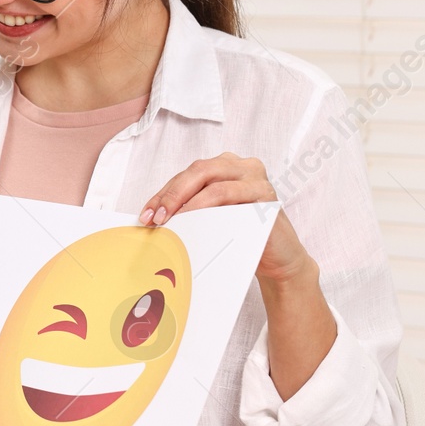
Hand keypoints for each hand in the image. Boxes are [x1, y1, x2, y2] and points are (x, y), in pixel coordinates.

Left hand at [139, 153, 310, 285]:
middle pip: (200, 171)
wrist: (279, 260)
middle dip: (172, 194)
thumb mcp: (212, 217)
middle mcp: (243, 166)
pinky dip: (210, 210)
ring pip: (214, 184)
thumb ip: (191, 208)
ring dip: (188, 204)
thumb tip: (153, 215)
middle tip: (155, 218)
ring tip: (171, 223)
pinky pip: (233, 199)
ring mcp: (257, 179)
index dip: (164, 193)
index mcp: (226, 166)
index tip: (145, 214)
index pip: (188, 174)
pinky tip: (195, 225)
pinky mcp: (267, 197)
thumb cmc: (242, 236)